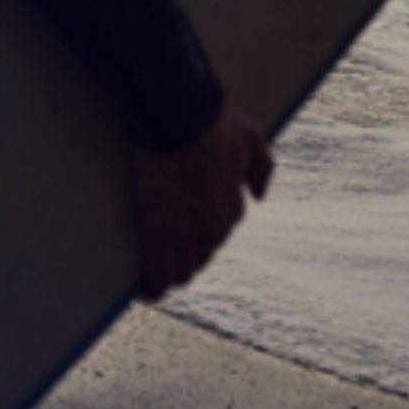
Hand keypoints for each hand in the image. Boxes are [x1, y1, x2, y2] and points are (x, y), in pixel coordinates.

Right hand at [128, 105, 274, 297]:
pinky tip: (147, 292)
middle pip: (200, 258)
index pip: (216, 238)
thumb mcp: (252, 139)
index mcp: (231, 209)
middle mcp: (212, 228)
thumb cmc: (214, 124)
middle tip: (169, 252)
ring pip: (181, 270)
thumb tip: (259, 195)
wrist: (178, 116)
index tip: (187, 236)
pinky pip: (157, 274)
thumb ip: (261, 168)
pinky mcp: (156, 234)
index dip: (200, 238)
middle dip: (186, 257)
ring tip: (157, 271)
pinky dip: (153, 286)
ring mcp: (184, 233)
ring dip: (172, 272)